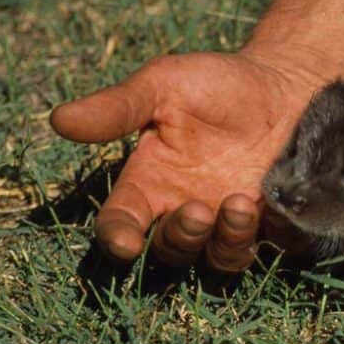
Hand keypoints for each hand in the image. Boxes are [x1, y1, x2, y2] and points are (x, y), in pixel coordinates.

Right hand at [50, 51, 318, 269]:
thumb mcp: (163, 85)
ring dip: (223, 243)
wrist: (285, 84)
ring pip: (216, 260)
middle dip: (179, 238)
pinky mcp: (272, 225)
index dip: (118, 238)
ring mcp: (229, 223)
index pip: (121, 222)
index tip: (125, 242)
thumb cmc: (217, 83)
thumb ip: (118, 108)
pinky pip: (268, 249)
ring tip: (239, 204)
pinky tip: (275, 209)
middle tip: (198, 210)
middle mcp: (184, 210)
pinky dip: (269, 238)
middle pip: (169, 251)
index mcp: (149, 183)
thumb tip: (58, 120)